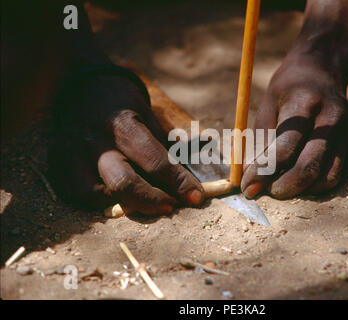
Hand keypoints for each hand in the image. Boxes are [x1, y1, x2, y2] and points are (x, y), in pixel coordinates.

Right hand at [49, 73, 203, 214]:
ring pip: (97, 195)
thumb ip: (165, 146)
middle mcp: (96, 141)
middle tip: (170, 206)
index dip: (179, 183)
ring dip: (123, 203)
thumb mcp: (149, 116)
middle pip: (124, 184)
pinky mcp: (59, 162)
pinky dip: (99, 200)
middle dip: (152, 201)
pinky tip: (114, 195)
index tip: (196, 198)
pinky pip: (78, 194)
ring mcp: (73, 153)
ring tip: (140, 199)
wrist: (82, 86)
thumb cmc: (123, 104)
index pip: (155, 162)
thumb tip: (190, 175)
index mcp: (124, 126)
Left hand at [241, 47, 347, 198]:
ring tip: (277, 187)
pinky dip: (314, 186)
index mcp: (304, 102)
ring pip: (325, 176)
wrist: (324, 67)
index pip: (286, 145)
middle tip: (261, 192)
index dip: (265, 171)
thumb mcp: (267, 104)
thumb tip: (250, 176)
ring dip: (299, 190)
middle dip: (282, 187)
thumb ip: (261, 140)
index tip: (247, 186)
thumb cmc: (288, 87)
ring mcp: (343, 131)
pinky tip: (297, 183)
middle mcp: (329, 118)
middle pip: (309, 165)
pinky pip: (335, 174)